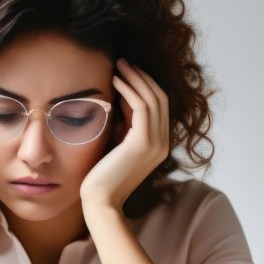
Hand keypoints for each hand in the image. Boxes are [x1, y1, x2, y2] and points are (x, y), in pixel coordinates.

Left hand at [80, 59, 171, 211]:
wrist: (100, 201)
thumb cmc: (103, 175)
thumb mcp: (118, 143)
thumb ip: (125, 124)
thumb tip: (122, 98)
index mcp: (160, 143)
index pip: (160, 105)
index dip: (144, 85)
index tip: (126, 72)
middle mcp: (164, 142)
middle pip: (160, 97)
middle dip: (142, 76)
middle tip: (123, 61)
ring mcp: (157, 143)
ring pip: (153, 98)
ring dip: (136, 78)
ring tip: (119, 64)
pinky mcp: (144, 143)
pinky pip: (141, 106)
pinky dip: (129, 89)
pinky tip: (115, 81)